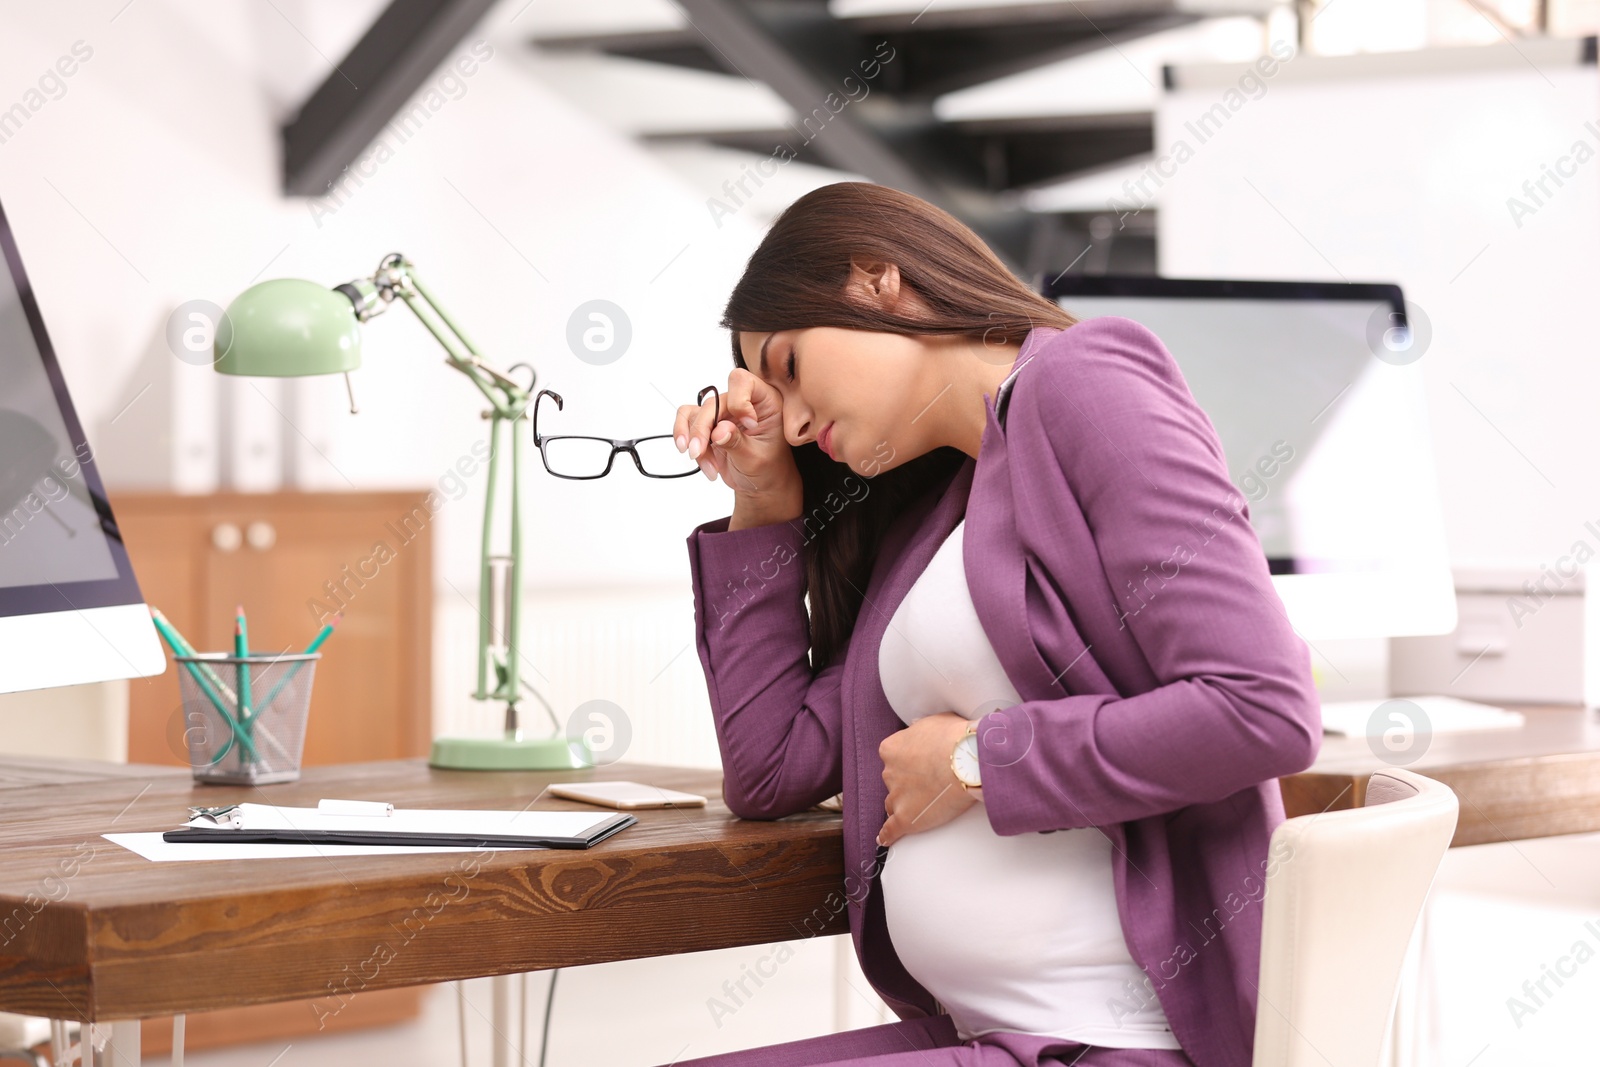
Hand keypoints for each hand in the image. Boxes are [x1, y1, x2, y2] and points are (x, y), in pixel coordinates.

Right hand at [673, 368, 800, 503]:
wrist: (760, 484)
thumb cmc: (768, 468)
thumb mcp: (757, 458)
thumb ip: (737, 443)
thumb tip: (717, 431)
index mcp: (765, 401)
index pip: (742, 383)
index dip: (739, 402)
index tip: (750, 426)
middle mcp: (742, 402)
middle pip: (712, 402)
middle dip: (702, 429)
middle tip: (698, 452)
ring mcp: (723, 413)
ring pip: (695, 413)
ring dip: (693, 438)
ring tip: (698, 459)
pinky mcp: (709, 424)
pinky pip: (687, 422)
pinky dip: (686, 440)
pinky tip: (697, 458)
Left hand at [877, 712, 975, 847]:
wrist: (967, 759)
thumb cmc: (955, 738)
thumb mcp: (934, 722)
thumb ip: (921, 730)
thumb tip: (918, 730)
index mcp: (892, 749)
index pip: (893, 759)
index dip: (907, 763)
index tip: (920, 765)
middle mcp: (890, 772)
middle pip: (894, 782)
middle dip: (907, 783)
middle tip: (929, 784)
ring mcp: (897, 797)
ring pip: (893, 804)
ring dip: (904, 805)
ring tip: (921, 808)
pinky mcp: (906, 818)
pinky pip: (891, 830)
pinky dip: (888, 835)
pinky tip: (887, 838)